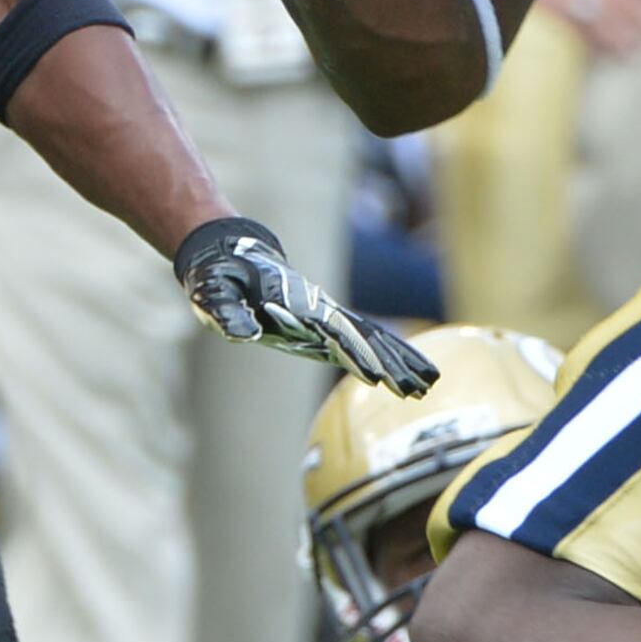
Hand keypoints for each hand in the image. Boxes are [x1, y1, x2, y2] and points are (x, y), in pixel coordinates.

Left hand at [178, 216, 438, 393]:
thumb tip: (245, 336)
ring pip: (370, 337)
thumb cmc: (221, 276)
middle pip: (363, 336)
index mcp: (295, 305)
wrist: (231, 253)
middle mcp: (318, 310)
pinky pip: (362, 338)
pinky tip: (403, 372)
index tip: (377, 377)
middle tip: (417, 389)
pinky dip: (387, 353)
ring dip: (398, 359)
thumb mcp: (214, 293)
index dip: (354, 353)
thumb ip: (228, 313)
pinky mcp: (324, 322)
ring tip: (426, 384)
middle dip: (390, 362)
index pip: (333, 332)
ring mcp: (324, 315)